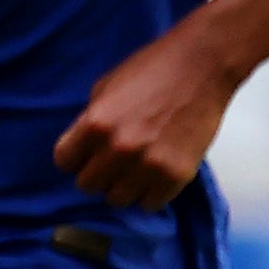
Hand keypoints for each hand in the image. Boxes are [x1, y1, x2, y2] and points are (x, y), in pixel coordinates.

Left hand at [53, 28, 236, 208]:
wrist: (204, 64)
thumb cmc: (153, 69)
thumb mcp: (106, 89)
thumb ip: (91, 121)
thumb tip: (83, 147)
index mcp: (94, 124)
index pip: (64, 162)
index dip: (75, 158)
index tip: (86, 154)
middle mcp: (118, 148)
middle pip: (88, 185)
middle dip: (97, 174)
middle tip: (113, 162)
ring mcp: (148, 164)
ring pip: (117, 199)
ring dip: (123, 186)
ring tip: (135, 169)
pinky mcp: (176, 174)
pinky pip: (150, 204)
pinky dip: (150, 193)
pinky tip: (155, 175)